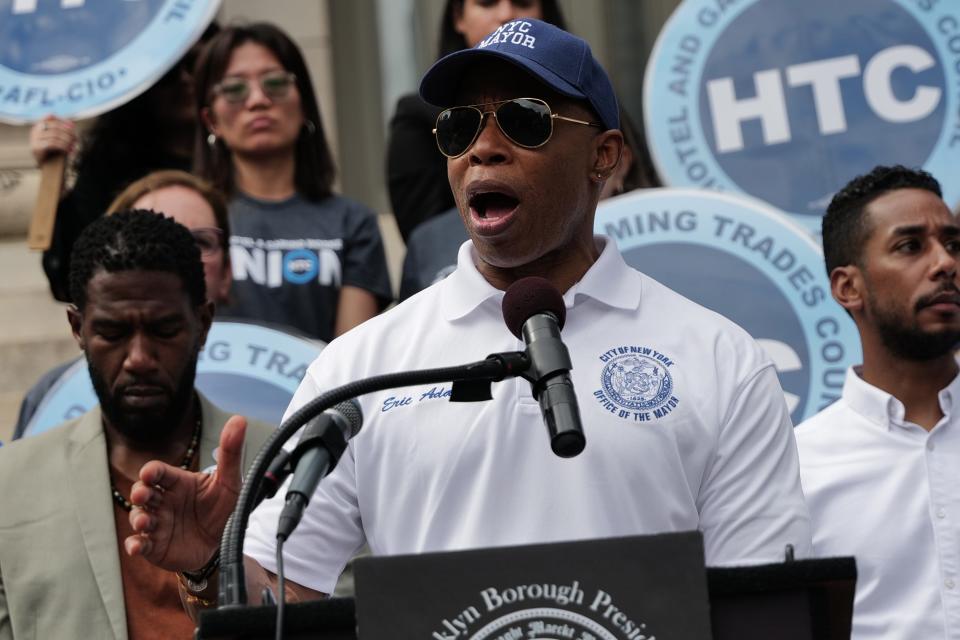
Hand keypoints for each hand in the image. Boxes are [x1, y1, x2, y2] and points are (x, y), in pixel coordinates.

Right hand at [29, 115, 75, 165]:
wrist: (47, 167)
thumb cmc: (55, 151)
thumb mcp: (58, 138)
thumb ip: (62, 130)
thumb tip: (72, 124)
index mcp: (39, 125)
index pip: (50, 116)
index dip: (62, 120)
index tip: (73, 127)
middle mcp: (35, 130)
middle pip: (55, 126)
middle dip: (68, 132)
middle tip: (76, 139)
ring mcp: (34, 138)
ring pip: (55, 135)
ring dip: (67, 140)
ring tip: (74, 146)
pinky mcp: (36, 147)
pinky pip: (52, 143)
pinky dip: (63, 146)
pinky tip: (69, 150)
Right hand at [125, 415, 247, 572]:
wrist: (225, 542)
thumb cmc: (224, 507)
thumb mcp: (230, 481)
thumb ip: (231, 452)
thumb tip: (239, 419)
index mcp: (178, 482)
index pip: (158, 472)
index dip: (151, 472)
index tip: (149, 474)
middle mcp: (163, 501)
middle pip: (142, 491)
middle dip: (139, 492)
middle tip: (142, 495)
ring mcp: (158, 523)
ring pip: (138, 517)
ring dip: (137, 518)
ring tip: (144, 522)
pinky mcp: (155, 545)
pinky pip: (139, 544)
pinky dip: (135, 545)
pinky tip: (136, 547)